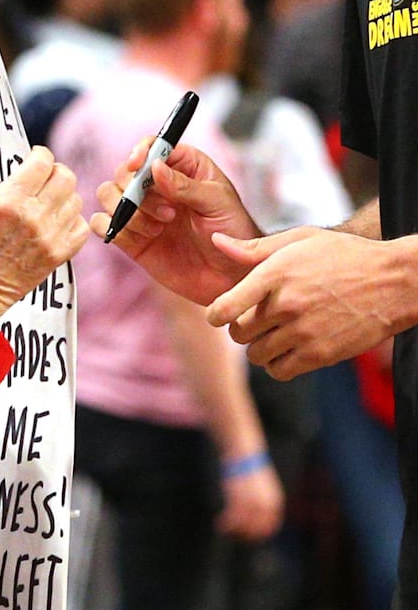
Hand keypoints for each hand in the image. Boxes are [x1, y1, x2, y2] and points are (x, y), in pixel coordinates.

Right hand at [0, 147, 87, 319]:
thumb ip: (6, 186)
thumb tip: (27, 170)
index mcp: (9, 200)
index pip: (42, 162)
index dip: (40, 155)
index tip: (36, 158)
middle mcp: (33, 216)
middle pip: (66, 177)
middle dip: (55, 173)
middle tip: (45, 179)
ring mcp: (50, 236)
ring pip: (76, 200)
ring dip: (63, 198)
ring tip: (48, 205)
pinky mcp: (60, 254)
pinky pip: (82, 226)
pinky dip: (71, 221)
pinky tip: (56, 224)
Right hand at [92, 140, 261, 304]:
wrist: (230, 277)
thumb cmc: (233, 235)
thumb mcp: (217, 204)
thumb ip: (186, 185)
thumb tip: (156, 166)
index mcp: (184, 168)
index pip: (152, 146)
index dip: (140, 152)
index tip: (137, 165)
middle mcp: (157, 186)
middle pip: (123, 171)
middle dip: (137, 191)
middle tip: (169, 214)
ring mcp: (141, 211)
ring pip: (107, 194)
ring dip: (127, 211)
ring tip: (158, 229)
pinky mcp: (130, 236)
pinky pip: (101, 223)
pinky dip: (113, 228)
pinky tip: (143, 238)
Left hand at [206, 229, 417, 379]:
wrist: (395, 281)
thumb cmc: (344, 256)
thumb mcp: (300, 240)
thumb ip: (254, 247)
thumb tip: (215, 241)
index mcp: (275, 274)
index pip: (224, 307)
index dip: (215, 315)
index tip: (219, 314)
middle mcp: (286, 305)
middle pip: (238, 333)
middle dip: (242, 328)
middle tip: (258, 319)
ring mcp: (304, 331)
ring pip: (256, 355)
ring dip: (260, 347)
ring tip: (276, 333)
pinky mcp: (322, 354)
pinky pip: (280, 371)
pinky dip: (278, 365)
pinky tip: (288, 349)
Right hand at [216, 461, 283, 541]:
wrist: (242, 452)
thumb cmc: (248, 468)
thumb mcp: (260, 486)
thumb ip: (261, 500)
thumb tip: (255, 512)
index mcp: (274, 502)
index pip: (270, 527)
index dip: (259, 535)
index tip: (246, 537)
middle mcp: (266, 505)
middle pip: (258, 530)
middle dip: (246, 536)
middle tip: (233, 535)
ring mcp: (253, 502)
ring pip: (245, 526)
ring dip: (234, 532)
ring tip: (224, 530)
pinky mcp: (240, 498)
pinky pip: (234, 518)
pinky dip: (227, 524)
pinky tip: (219, 524)